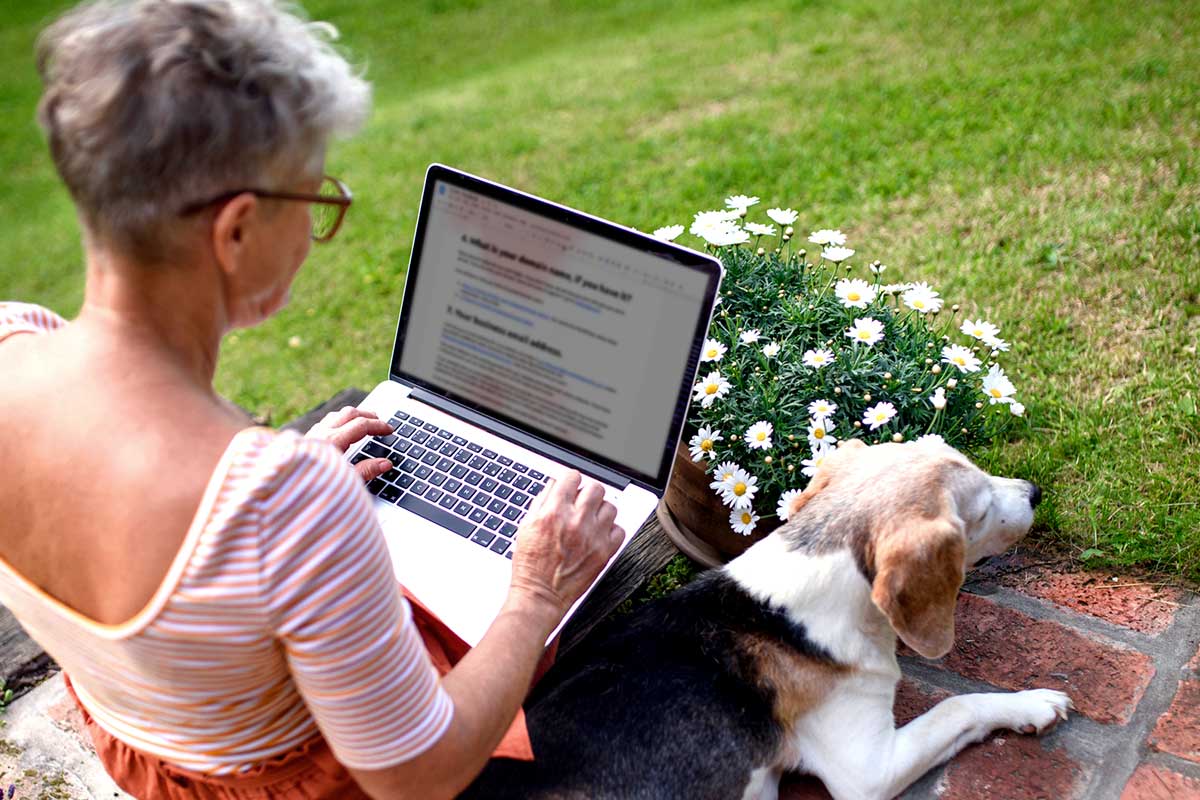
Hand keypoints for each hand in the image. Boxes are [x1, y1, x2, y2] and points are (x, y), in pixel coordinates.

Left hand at [306, 406, 392, 482]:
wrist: (279, 489)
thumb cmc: (309, 488)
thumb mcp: (343, 483)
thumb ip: (365, 471)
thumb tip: (385, 464)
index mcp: (332, 441)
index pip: (361, 425)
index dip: (378, 425)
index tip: (390, 430)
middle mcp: (321, 433)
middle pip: (350, 413)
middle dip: (368, 415)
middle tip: (380, 422)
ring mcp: (311, 434)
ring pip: (336, 415)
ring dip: (353, 416)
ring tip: (364, 422)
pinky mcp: (305, 439)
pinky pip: (326, 422)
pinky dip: (340, 421)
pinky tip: (342, 430)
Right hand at [508, 470, 623, 619]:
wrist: (540, 595)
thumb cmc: (530, 565)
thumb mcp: (526, 527)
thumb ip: (541, 502)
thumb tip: (554, 485)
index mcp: (553, 512)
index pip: (572, 477)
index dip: (570, 480)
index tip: (571, 486)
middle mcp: (575, 521)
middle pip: (595, 488)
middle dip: (588, 493)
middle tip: (582, 503)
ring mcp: (593, 537)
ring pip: (610, 507)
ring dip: (600, 511)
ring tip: (591, 520)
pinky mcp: (604, 552)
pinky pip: (619, 530)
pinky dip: (611, 530)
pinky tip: (599, 535)